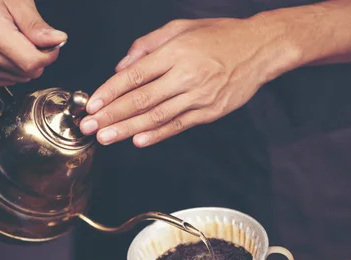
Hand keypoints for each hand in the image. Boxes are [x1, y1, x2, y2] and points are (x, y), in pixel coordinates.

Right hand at [0, 0, 66, 85]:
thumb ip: (36, 25)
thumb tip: (57, 41)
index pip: (32, 63)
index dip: (47, 54)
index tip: (47, 43)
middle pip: (26, 73)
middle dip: (31, 56)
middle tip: (21, 35)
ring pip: (15, 79)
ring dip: (17, 62)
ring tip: (5, 40)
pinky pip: (0, 82)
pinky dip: (4, 69)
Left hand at [79, 17, 301, 146]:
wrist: (260, 49)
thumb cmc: (220, 36)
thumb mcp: (181, 27)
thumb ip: (147, 45)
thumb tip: (122, 67)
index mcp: (175, 52)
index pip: (134, 75)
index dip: (110, 92)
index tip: (93, 105)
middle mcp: (185, 75)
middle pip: (141, 99)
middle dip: (112, 115)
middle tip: (90, 127)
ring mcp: (199, 96)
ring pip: (157, 116)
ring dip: (128, 129)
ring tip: (107, 138)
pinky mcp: (210, 112)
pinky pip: (179, 125)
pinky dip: (158, 134)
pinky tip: (139, 141)